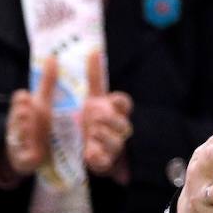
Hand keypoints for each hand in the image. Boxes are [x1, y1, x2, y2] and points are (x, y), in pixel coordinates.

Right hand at [5, 56, 56, 175]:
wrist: (27, 153)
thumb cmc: (36, 122)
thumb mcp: (42, 102)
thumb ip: (47, 81)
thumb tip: (51, 57)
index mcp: (23, 111)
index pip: (20, 104)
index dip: (21, 102)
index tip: (25, 96)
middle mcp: (18, 126)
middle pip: (16, 121)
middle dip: (20, 116)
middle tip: (27, 109)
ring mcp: (19, 143)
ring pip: (19, 139)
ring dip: (24, 134)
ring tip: (30, 130)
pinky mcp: (24, 160)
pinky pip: (26, 158)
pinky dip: (29, 157)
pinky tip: (35, 156)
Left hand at [82, 51, 133, 174]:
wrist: (90, 150)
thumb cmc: (94, 120)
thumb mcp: (93, 98)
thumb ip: (95, 77)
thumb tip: (94, 50)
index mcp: (115, 111)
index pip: (123, 103)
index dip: (118, 102)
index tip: (109, 100)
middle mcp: (118, 128)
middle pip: (122, 123)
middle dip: (109, 119)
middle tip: (95, 117)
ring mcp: (114, 146)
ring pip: (116, 141)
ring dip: (103, 136)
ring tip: (91, 133)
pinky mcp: (106, 162)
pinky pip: (105, 159)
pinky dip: (97, 155)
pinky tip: (88, 152)